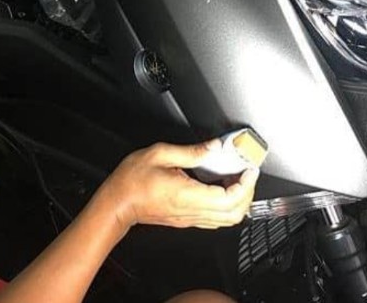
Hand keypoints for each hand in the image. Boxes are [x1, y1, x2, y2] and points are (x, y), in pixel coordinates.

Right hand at [97, 140, 259, 229]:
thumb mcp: (159, 153)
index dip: (246, 184)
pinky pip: (215, 219)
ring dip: (239, 202)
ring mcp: (190, 218)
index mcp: (187, 195)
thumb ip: (191, 150)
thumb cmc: (131, 181)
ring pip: (227, 220)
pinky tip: (224, 190)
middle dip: (248, 193)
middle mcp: (191, 210)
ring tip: (238, 180)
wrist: (117, 204)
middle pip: (234, 214)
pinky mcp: (186, 219)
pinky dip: (228, 207)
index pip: (229, 198)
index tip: (249, 169)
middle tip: (248, 174)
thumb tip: (214, 146)